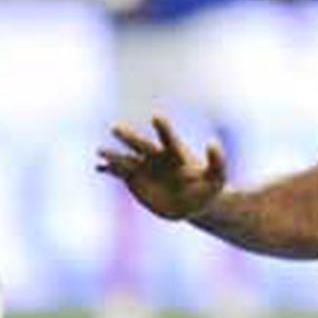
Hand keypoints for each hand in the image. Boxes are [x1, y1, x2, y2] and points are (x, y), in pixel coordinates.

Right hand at [97, 116, 226, 219]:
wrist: (193, 202)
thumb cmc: (208, 187)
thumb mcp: (218, 177)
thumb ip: (218, 161)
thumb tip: (212, 142)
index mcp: (176, 153)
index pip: (168, 138)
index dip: (163, 128)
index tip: (156, 115)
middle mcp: (157, 157)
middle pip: (141, 145)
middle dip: (129, 137)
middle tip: (116, 128)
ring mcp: (144, 167)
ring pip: (126, 159)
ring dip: (113, 155)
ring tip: (100, 151)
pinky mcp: (134, 180)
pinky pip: (119, 173)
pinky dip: (109, 170)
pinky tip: (98, 168)